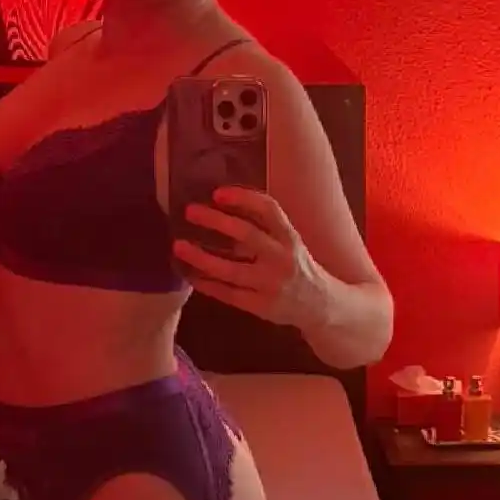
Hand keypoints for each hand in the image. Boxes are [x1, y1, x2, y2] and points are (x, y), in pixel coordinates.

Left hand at [173, 187, 325, 328]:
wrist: (320, 305)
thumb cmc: (296, 266)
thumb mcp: (289, 242)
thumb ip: (264, 228)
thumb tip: (221, 207)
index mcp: (290, 237)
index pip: (269, 210)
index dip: (244, 198)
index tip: (218, 193)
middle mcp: (282, 259)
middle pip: (247, 236)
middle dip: (216, 221)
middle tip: (190, 211)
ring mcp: (271, 285)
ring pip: (231, 270)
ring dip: (201, 257)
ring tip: (179, 246)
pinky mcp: (261, 306)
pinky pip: (228, 294)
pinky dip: (207, 284)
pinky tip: (190, 274)